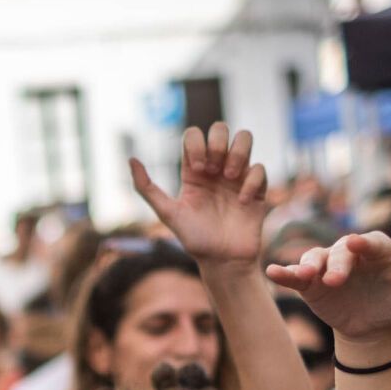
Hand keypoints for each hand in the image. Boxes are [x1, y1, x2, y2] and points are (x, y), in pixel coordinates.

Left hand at [128, 124, 269, 265]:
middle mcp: (216, 168)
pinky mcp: (257, 188)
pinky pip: (260, 168)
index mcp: (194, 171)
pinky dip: (251, 181)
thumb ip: (147, 188)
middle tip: (214, 171)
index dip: (197, 145)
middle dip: (218, 143)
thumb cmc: (195, 239)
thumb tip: (131, 159)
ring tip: (230, 178)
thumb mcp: (168, 214)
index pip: (194, 135)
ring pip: (244, 138)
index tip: (198, 170)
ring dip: (238, 152)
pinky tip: (241, 202)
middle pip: (221, 128)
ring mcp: (238, 176)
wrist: (222, 261)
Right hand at [267, 227, 390, 343]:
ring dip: (306, 266)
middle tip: (333, 281)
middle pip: (340, 253)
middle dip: (336, 264)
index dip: (363, 244)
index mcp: (378, 249)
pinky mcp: (310, 283)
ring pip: (314, 259)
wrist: (376, 326)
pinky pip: (295, 275)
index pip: (371, 243)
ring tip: (303, 276)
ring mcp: (327, 266)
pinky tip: (271, 272)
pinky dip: (284, 272)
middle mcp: (350, 253)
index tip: (357, 245)